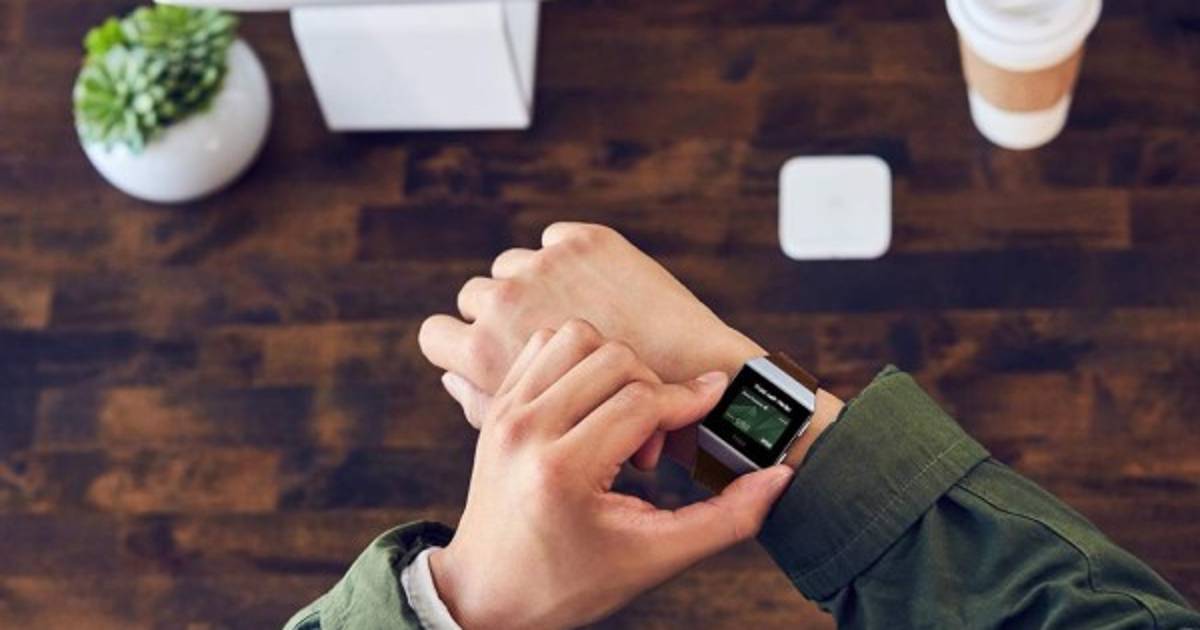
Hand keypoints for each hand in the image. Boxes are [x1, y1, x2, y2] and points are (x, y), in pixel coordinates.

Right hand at [419, 222, 764, 394]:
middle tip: (536, 333)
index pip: (435, 333)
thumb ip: (484, 401)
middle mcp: (506, 302)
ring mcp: (546, 266)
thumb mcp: (536, 432)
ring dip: (534, 282)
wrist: (696, 385)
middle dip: (499, 311)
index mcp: (484, 352)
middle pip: (475, 294)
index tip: (484, 348)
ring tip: (571, 310)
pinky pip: (554, 238)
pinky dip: (570, 259)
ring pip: (513, 263)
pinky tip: (596, 288)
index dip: (457, 342)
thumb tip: (452, 374)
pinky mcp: (585, 240)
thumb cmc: (616, 426)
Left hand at [429, 320, 794, 629]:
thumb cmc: (569, 583)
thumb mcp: (653, 559)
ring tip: (618, 421)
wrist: (487, 593)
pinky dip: (579, 361)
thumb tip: (781, 478)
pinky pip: (544, 346)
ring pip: (575, 337)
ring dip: (614, 366)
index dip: (689, 400)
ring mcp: (504, 413)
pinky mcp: (495, 405)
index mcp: (561, 471)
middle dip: (652, 391)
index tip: (714, 402)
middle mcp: (524, 431)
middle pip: (613, 358)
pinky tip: (592, 407)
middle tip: (648, 449)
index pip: (641, 401)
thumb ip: (725, 519)